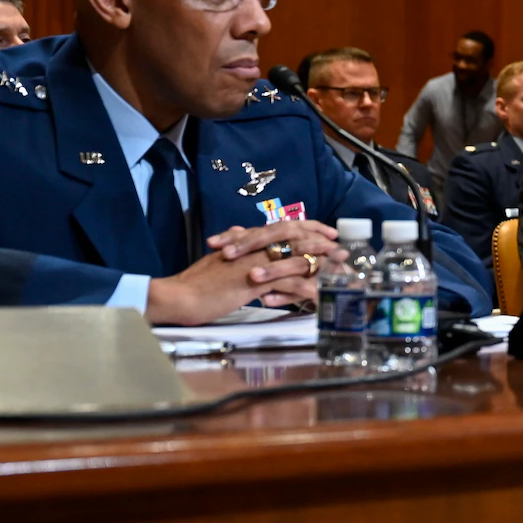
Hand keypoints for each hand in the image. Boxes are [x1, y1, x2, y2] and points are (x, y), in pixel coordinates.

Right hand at [147, 221, 348, 324]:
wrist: (179, 296)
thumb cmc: (196, 282)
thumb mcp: (217, 259)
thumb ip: (232, 244)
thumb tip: (239, 230)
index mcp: (247, 241)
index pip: (283, 227)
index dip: (308, 227)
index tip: (326, 231)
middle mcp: (253, 248)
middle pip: (295, 238)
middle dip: (322, 242)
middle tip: (343, 248)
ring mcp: (255, 264)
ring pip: (296, 259)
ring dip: (322, 264)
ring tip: (342, 270)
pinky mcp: (253, 283)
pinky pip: (287, 284)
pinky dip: (306, 289)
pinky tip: (322, 295)